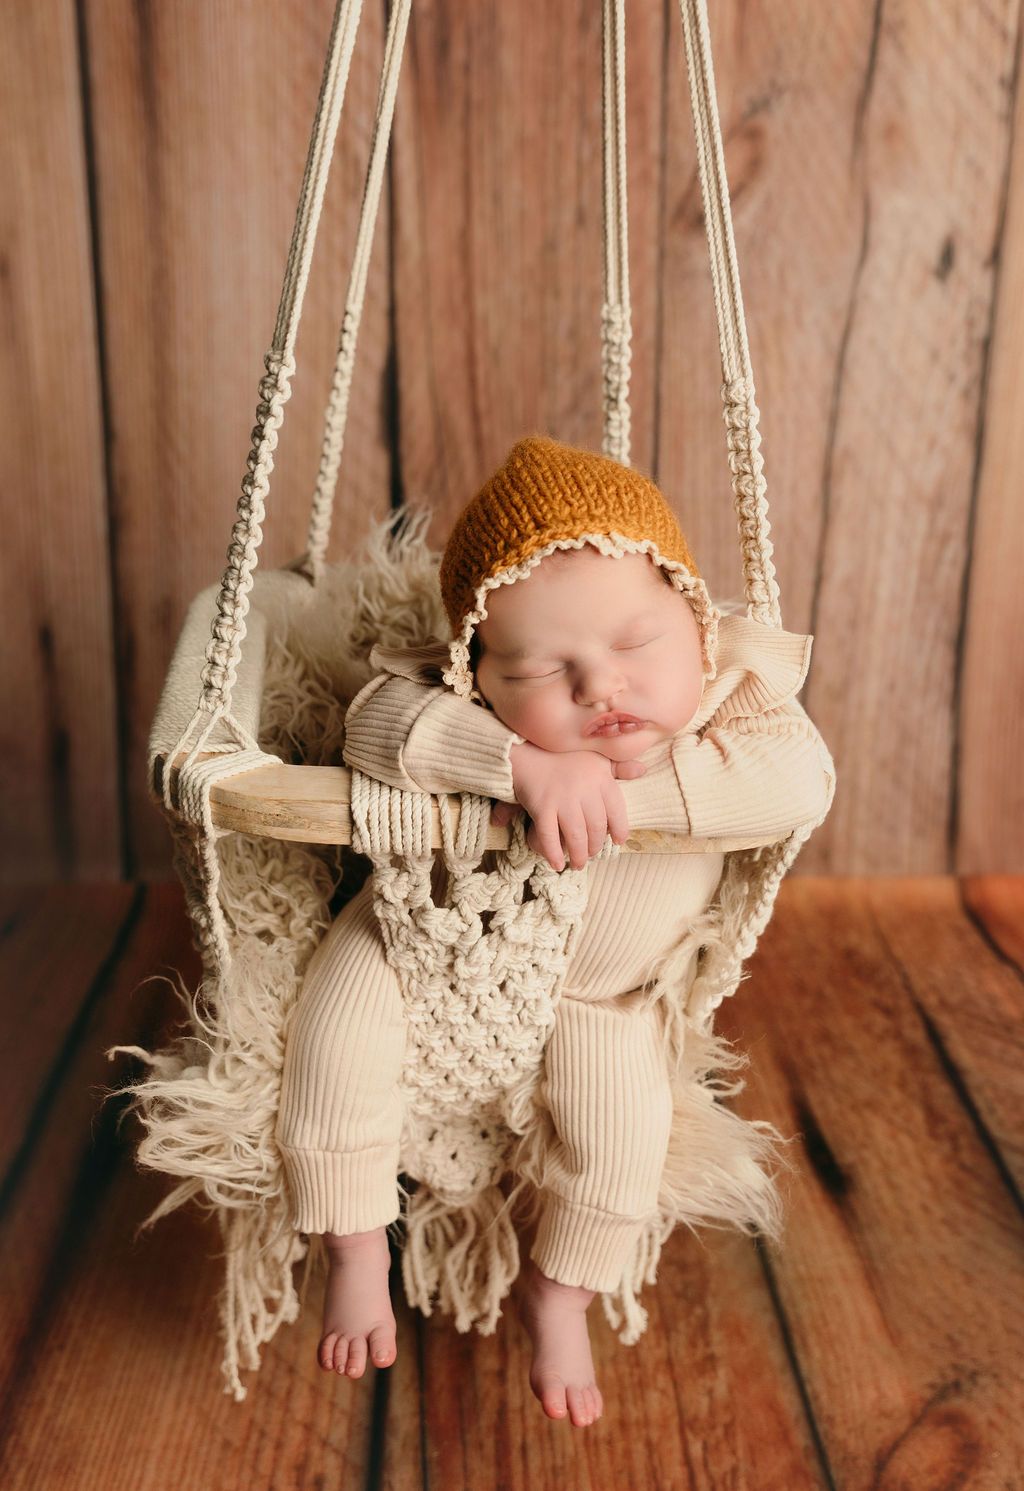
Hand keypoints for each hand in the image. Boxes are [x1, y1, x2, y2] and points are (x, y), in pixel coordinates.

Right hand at [490, 742, 646, 870]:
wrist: (527, 751)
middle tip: (591, 854)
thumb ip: (619, 767)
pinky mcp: (542, 806)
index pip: (617, 811)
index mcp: (600, 778)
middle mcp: (584, 789)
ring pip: (576, 836)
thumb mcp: (595, 757)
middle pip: (596, 828)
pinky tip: (557, 864)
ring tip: (578, 864)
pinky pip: (550, 837)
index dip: (619, 830)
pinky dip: (554, 854)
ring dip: (578, 855)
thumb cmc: (564, 756)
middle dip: (595, 846)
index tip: (617, 841)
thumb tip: (642, 770)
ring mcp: (562, 799)